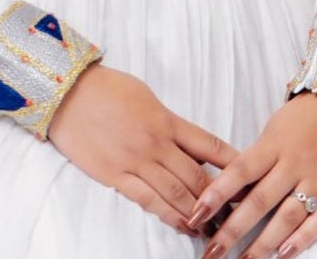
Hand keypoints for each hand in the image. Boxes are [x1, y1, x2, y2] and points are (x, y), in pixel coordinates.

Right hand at [48, 63, 237, 234]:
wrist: (68, 91)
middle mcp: (156, 142)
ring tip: (213, 228)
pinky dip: (169, 216)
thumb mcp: (145, 96)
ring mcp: (136, 161)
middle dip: (219, 198)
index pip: (209, 146)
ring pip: (176, 194)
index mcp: (167, 119)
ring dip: (197, 214)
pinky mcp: (115, 176)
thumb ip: (168, 120)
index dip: (232, 165)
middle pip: (197, 177)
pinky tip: (182, 225)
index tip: (247, 179)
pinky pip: (148, 200)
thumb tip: (186, 140)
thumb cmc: (107, 87)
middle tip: (236, 215)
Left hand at [188, 93, 316, 257]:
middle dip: (234, 230)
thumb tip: (230, 193)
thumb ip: (255, 160)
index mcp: (273, 144)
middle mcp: (294, 161)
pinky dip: (304, 238)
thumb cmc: (301, 119)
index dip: (217, 194)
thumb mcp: (272, 130)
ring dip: (265, 243)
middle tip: (213, 252)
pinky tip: (285, 255)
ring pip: (289, 215)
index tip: (196, 215)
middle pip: (260, 200)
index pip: (239, 172)